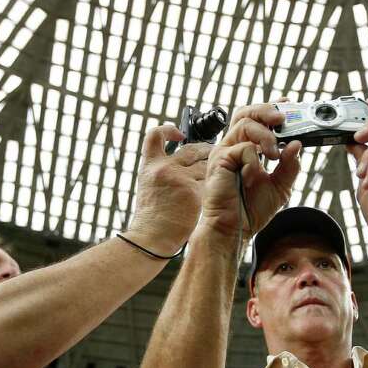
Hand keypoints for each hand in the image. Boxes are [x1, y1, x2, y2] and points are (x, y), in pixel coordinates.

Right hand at [126, 124, 209, 255]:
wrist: (153, 237)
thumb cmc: (153, 217)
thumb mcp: (149, 187)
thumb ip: (162, 172)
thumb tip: (182, 161)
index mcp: (150, 166)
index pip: (155, 135)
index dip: (169, 130)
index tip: (180, 134)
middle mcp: (164, 168)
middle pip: (191, 148)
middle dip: (205, 151)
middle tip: (212, 155)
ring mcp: (180, 178)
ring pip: (205, 164)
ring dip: (213, 168)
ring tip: (218, 174)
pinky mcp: (194, 191)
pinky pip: (210, 180)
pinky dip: (215, 184)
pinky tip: (218, 189)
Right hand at [200, 104, 301, 238]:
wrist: (235, 229)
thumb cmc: (250, 209)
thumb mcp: (280, 186)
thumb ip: (290, 166)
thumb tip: (297, 144)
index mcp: (246, 148)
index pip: (256, 119)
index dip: (271, 108)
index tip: (289, 104)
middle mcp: (233, 146)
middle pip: (246, 112)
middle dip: (266, 109)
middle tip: (283, 118)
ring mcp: (224, 151)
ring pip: (245, 124)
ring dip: (266, 136)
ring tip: (274, 154)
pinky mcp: (219, 160)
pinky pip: (243, 148)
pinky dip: (255, 160)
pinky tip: (255, 176)